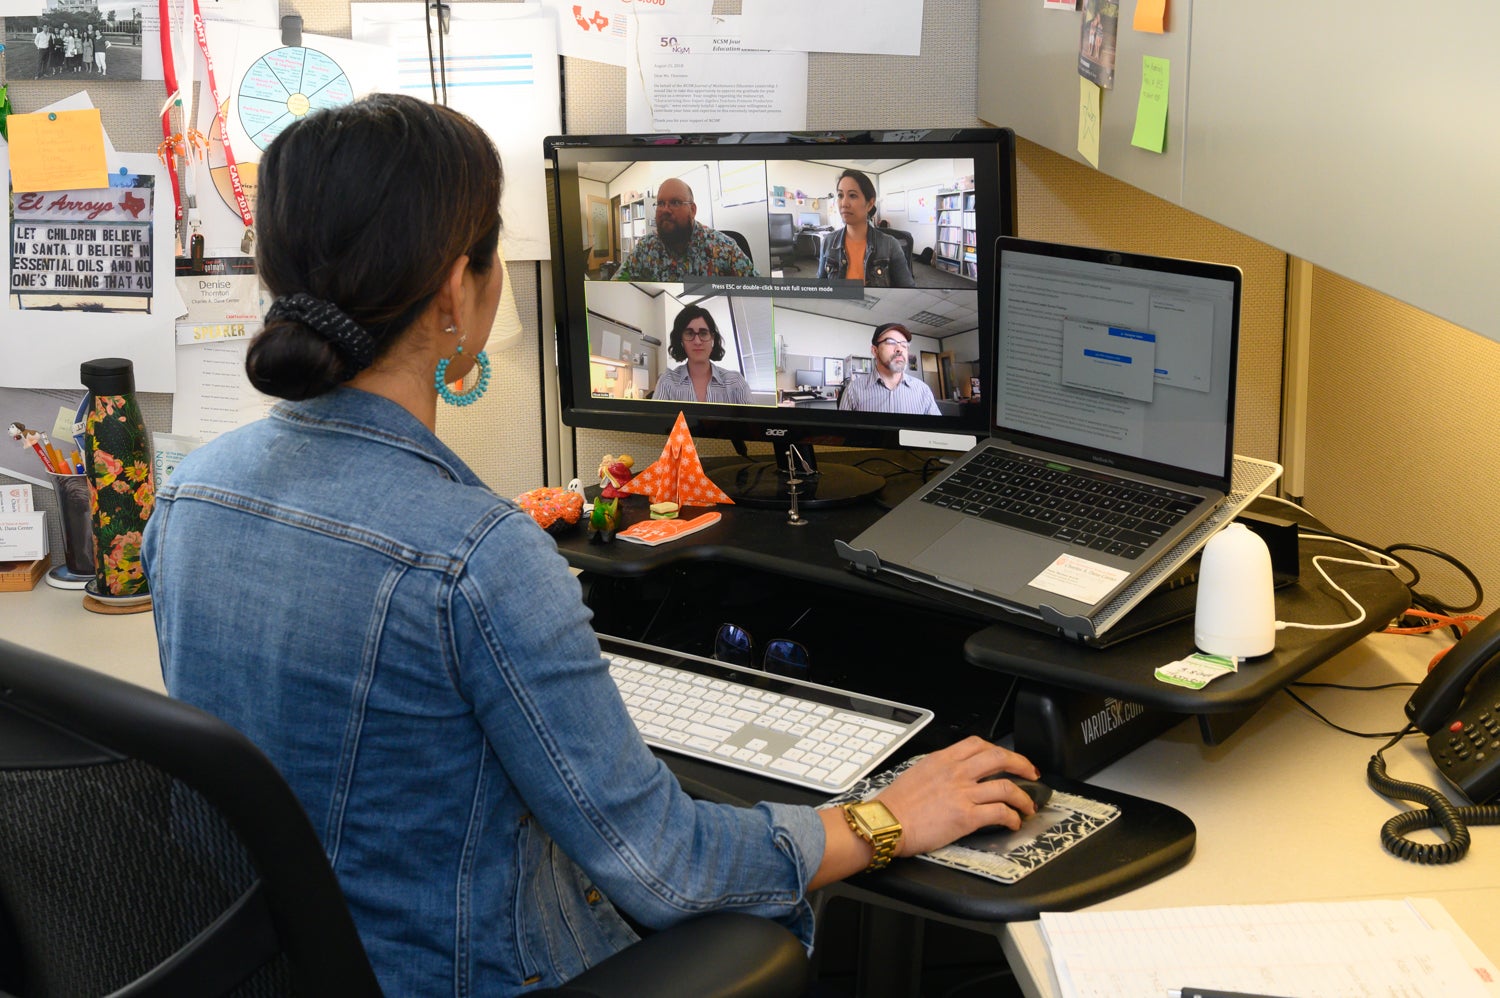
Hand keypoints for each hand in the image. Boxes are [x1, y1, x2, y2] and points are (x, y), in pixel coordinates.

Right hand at [874, 736, 1040, 856]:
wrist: (886, 823)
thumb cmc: (895, 804)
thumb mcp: (917, 773)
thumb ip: (939, 771)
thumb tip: (953, 776)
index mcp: (942, 760)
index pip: (978, 744)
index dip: (999, 749)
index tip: (1007, 757)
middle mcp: (956, 772)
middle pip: (999, 758)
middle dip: (1022, 764)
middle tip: (1031, 774)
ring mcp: (963, 793)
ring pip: (1007, 787)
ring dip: (1024, 798)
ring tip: (1029, 806)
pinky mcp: (967, 817)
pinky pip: (1000, 813)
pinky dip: (1013, 817)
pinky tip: (1014, 823)